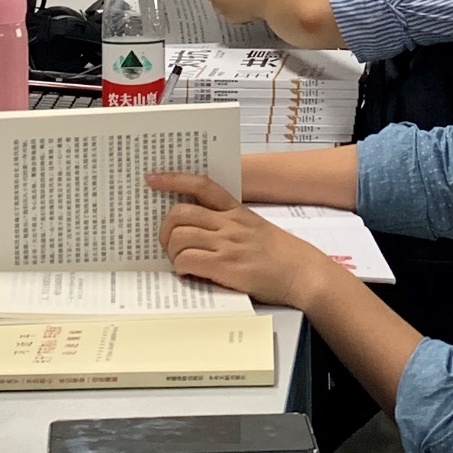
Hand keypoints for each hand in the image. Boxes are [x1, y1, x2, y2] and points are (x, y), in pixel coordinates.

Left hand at [149, 171, 335, 309]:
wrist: (300, 272)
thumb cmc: (277, 252)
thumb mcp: (253, 226)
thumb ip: (228, 223)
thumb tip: (197, 227)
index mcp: (235, 209)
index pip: (201, 185)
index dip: (173, 179)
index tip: (151, 179)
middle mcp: (228, 223)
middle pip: (180, 213)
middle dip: (165, 228)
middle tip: (166, 242)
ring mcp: (226, 244)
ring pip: (180, 237)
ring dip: (171, 251)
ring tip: (178, 261)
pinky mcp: (226, 266)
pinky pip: (188, 260)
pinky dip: (181, 267)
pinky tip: (188, 273)